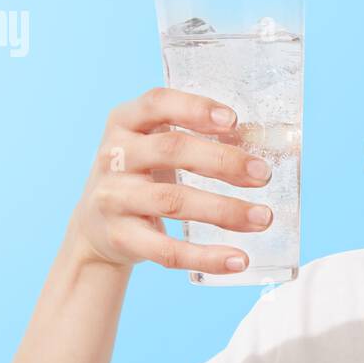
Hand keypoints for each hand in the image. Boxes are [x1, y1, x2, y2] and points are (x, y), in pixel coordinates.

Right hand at [66, 87, 273, 273]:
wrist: (96, 226)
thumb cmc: (143, 175)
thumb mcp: (157, 147)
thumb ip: (199, 139)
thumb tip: (268, 144)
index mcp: (125, 122)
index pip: (158, 103)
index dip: (195, 109)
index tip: (234, 120)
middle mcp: (114, 155)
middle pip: (172, 150)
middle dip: (223, 161)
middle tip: (263, 174)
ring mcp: (113, 197)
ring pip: (173, 201)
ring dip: (224, 210)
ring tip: (262, 218)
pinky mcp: (121, 237)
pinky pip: (166, 250)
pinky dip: (206, 257)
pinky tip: (237, 259)